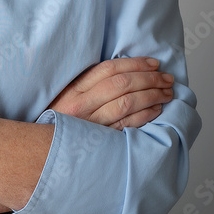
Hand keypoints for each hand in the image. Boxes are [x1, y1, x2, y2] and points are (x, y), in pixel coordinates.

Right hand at [48, 56, 173, 129]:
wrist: (46, 150)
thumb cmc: (60, 120)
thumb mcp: (67, 96)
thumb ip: (90, 83)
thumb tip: (125, 71)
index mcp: (74, 89)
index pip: (109, 69)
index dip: (135, 64)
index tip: (154, 63)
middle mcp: (81, 104)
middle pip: (121, 85)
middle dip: (149, 79)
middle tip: (167, 78)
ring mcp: (91, 124)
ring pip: (127, 104)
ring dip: (151, 96)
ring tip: (166, 93)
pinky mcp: (100, 141)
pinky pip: (127, 125)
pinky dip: (145, 115)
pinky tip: (157, 110)